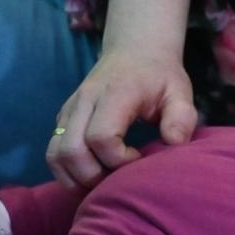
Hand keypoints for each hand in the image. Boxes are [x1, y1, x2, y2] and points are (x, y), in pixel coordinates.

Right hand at [47, 47, 197, 188]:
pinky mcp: (63, 119)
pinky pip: (53, 152)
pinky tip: (90, 177)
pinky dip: (67, 172)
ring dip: (76, 178)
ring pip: (56, 155)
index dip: (119, 160)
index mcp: (114, 94)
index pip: (101, 137)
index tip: (139, 159)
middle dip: (94, 176)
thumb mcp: (180, 92)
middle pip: (72, 151)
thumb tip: (174, 144)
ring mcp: (69, 110)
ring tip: (103, 184)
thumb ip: (181, 117)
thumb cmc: (159, 76)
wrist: (134, 50)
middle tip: (119, 179)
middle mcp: (85, 101)